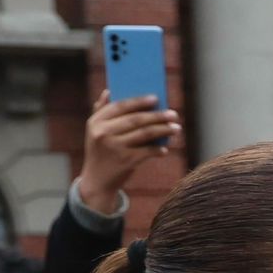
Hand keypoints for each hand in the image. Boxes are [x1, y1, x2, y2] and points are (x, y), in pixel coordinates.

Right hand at [78, 90, 180, 214]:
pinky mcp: (125, 161)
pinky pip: (148, 152)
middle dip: (158, 116)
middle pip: (136, 119)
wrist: (96, 181)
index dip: (139, 101)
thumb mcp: (95, 132)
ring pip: (145, 134)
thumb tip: (109, 91)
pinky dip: (158, 150)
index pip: (120, 106)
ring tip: (176, 128)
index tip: (156, 98)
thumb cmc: (101, 152)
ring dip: (163, 130)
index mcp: (95, 122)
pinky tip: (165, 149)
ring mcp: (114, 147)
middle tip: (174, 114)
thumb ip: (101, 112)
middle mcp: (103, 133)